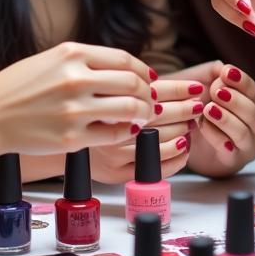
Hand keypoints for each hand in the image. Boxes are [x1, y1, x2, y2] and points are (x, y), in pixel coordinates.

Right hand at [0, 42, 153, 156]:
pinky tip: (127, 130)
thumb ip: (87, 62)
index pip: (123, 60)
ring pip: (129, 109)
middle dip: (147, 93)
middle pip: (131, 83)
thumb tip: (126, 72)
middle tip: (150, 100)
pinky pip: (113, 134)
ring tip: (143, 116)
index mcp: (72, 54)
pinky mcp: (71, 138)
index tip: (148, 78)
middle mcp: (75, 79)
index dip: (142, 70)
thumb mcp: (52, 60)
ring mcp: (74, 110)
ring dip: (143, 113)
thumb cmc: (19, 87)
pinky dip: (127, 132)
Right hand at [88, 73, 202, 182]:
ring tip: (191, 124)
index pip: (155, 91)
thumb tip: (172, 82)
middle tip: (197, 105)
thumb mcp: (104, 88)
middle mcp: (111, 126)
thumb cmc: (88, 111)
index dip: (179, 89)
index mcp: (109, 98)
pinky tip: (182, 148)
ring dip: (182, 132)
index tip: (196, 87)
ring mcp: (114, 151)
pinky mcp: (115, 173)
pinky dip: (176, 158)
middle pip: (160, 115)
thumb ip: (134, 85)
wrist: (56, 136)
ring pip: (160, 142)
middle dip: (185, 109)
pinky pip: (155, 168)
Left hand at [188, 64, 254, 176]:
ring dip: (226, 118)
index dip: (242, 81)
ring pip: (243, 132)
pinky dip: (214, 134)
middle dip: (235, 100)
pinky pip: (227, 148)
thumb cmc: (203, 102)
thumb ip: (219, 72)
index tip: (225, 72)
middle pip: (254, 113)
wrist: (188, 130)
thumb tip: (224, 70)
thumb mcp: (209, 80)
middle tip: (216, 92)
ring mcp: (247, 144)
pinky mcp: (232, 159)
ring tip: (208, 109)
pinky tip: (201, 124)